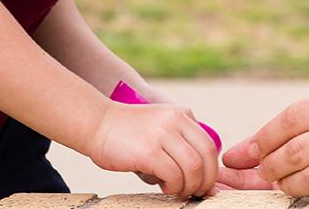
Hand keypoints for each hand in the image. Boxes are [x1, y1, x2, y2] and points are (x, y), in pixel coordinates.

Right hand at [88, 101, 218, 196]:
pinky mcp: (149, 151)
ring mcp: (162, 135)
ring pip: (193, 167)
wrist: (96, 124)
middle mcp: (176, 121)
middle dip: (204, 181)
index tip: (204, 184)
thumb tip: (201, 174)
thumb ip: (179, 141)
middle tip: (195, 192)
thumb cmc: (127, 133)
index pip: (209, 145)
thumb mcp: (160, 126)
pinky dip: (173, 186)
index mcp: (182, 114)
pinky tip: (164, 187)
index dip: (211, 169)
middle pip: (205, 157)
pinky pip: (173, 175)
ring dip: (188, 186)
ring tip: (177, 190)